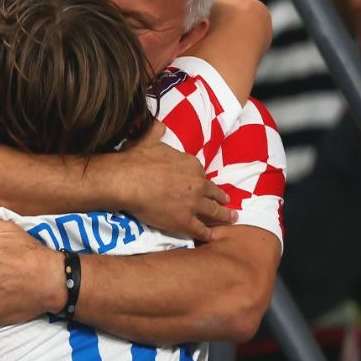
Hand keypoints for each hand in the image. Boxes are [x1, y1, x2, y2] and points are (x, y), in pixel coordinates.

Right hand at [113, 123, 232, 240]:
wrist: (128, 180)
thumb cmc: (137, 159)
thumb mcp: (150, 139)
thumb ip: (157, 132)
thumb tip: (159, 124)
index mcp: (192, 165)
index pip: (201, 175)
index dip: (203, 181)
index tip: (207, 185)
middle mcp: (197, 184)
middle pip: (213, 193)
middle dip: (222, 198)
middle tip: (228, 201)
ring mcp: (193, 204)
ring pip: (213, 211)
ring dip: (224, 216)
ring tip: (232, 218)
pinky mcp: (185, 221)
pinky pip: (200, 230)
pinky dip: (207, 234)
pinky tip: (212, 237)